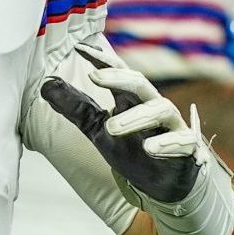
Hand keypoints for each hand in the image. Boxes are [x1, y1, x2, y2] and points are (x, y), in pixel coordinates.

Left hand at [42, 42, 217, 204]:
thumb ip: (76, 108)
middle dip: (119, 78)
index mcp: (131, 100)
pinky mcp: (187, 148)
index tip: (79, 48)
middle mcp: (153, 106)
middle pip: (140, 84)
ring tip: (110, 127)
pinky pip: (183, 140)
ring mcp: (172, 126)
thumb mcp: (97, 130)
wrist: (163, 186)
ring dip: (136, 116)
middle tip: (94, 76)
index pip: (117, 73)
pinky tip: (149, 148)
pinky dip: (167, 143)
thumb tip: (46, 86)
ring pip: (160, 109)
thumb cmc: (132, 151)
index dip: (101, 60)